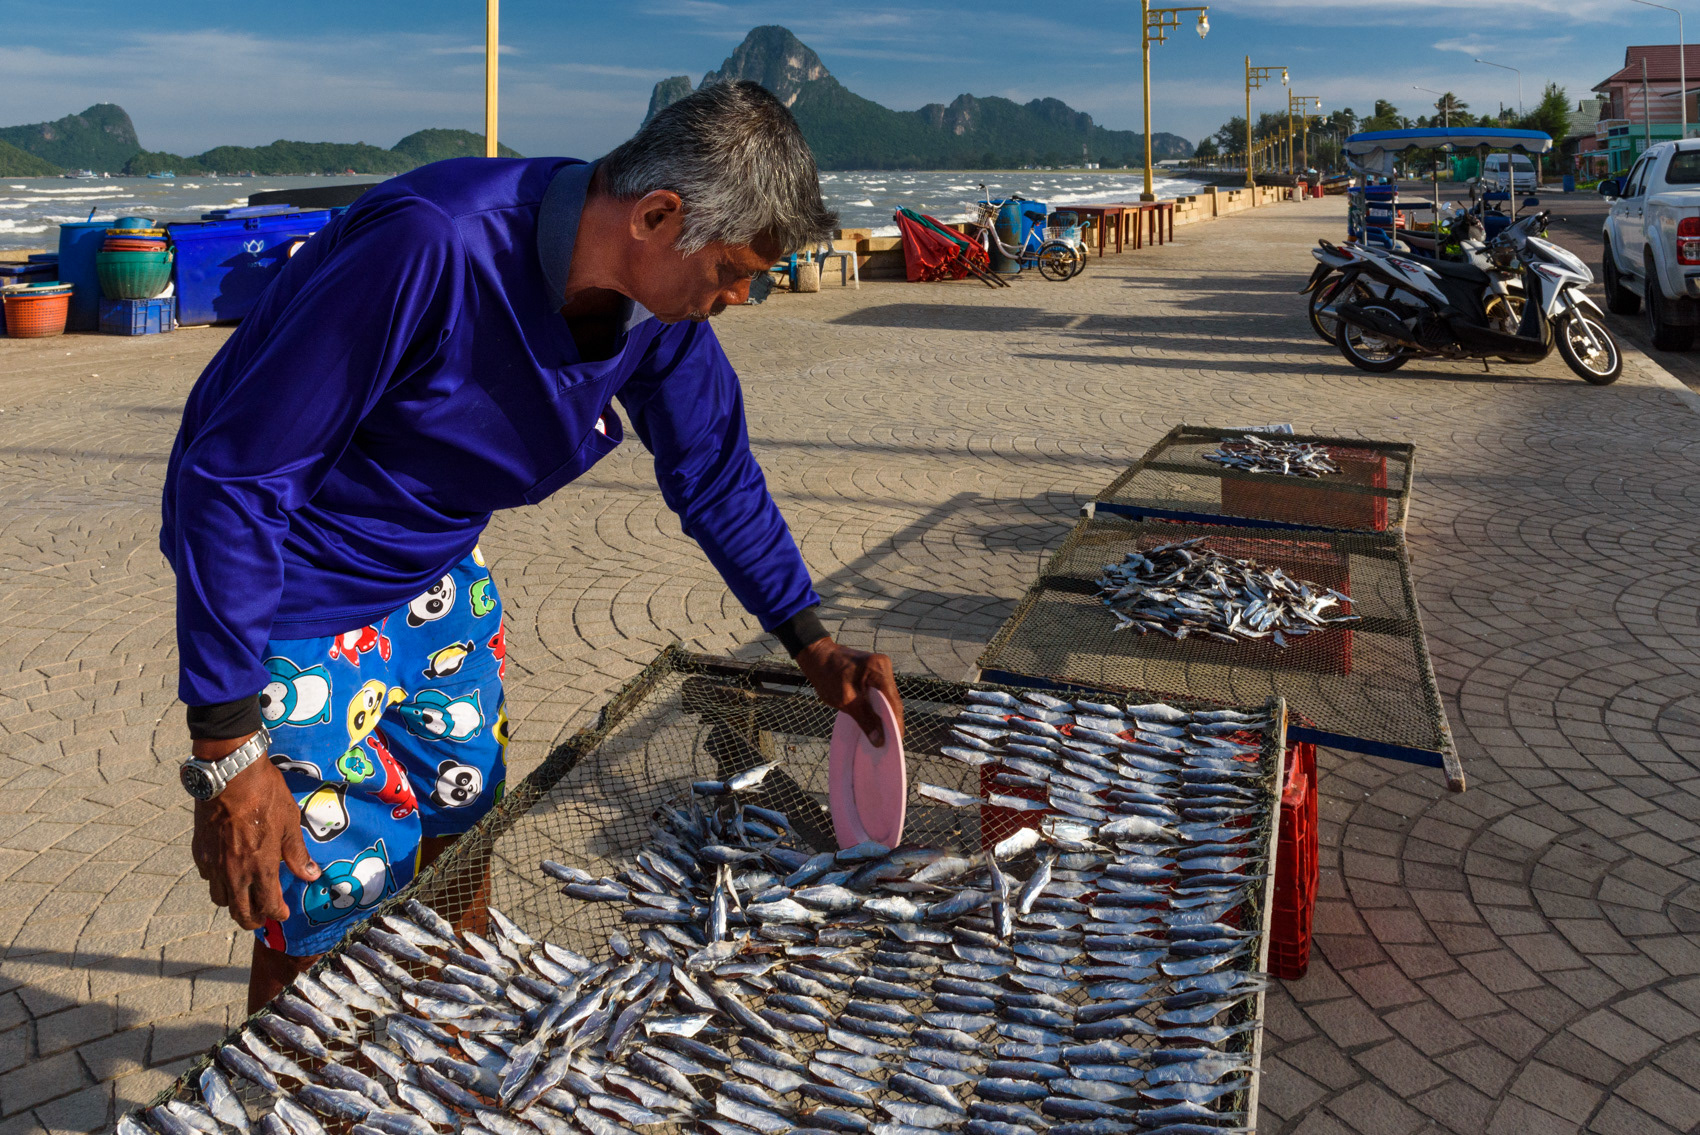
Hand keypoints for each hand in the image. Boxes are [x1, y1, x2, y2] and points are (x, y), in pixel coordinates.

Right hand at [190, 737, 319, 930]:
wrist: (230, 775)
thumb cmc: (266, 796)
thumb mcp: (289, 823)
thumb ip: (297, 853)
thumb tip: (310, 875)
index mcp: (261, 868)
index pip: (267, 906)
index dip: (276, 913)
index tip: (282, 913)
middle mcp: (235, 873)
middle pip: (240, 912)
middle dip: (253, 919)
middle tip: (262, 917)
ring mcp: (214, 864)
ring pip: (220, 899)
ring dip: (233, 903)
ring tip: (244, 896)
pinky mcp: (199, 852)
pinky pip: (208, 878)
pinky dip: (218, 882)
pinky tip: (227, 872)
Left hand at [795, 638, 902, 747]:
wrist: (816, 655)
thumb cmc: (827, 675)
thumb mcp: (844, 699)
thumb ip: (864, 719)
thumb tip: (879, 740)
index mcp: (878, 669)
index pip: (893, 701)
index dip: (895, 723)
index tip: (895, 743)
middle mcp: (884, 665)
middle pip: (892, 699)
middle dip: (890, 721)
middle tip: (888, 743)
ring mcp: (881, 667)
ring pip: (887, 697)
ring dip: (884, 714)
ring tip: (883, 735)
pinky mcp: (875, 671)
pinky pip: (881, 692)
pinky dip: (878, 706)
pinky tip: (875, 720)